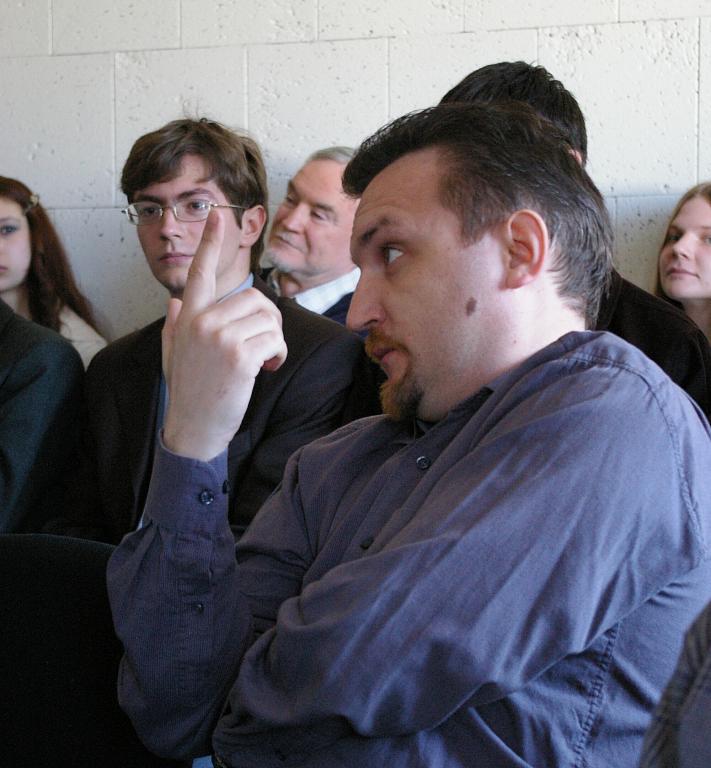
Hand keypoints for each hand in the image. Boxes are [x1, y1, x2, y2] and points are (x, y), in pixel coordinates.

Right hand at [161, 210, 286, 460]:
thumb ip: (175, 325)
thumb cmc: (188, 392)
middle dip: (269, 320)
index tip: (219, 216)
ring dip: (275, 339)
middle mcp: (201, 321)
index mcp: (188, 318)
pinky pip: (275, 339)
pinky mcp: (240, 356)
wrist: (193, 429)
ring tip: (264, 359)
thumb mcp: (174, 354)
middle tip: (266, 343)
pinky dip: (279, 354)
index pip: (200, 272)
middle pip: (255, 298)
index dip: (210, 243)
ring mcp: (220, 337)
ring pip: (268, 318)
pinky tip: (268, 368)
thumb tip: (174, 302)